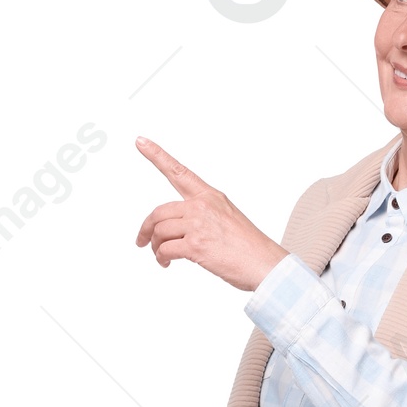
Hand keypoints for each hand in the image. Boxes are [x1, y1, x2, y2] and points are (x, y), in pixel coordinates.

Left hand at [134, 139, 284, 290]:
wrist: (266, 265)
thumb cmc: (250, 247)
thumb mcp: (228, 218)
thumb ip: (203, 216)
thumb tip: (181, 229)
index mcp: (211, 196)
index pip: (179, 172)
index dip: (157, 155)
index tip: (140, 141)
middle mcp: (202, 206)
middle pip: (159, 211)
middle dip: (146, 228)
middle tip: (142, 241)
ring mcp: (199, 224)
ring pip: (160, 231)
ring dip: (155, 246)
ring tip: (161, 257)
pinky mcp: (196, 245)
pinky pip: (165, 249)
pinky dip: (161, 258)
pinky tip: (166, 264)